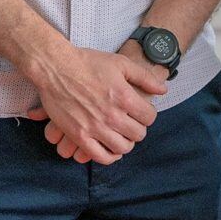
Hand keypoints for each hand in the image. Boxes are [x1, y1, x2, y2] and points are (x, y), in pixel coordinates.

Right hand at [24, 44, 166, 164]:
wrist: (57, 67)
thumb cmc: (89, 63)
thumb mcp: (121, 63)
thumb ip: (145, 77)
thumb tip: (163, 90)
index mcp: (124, 97)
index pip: (149, 117)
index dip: (148, 114)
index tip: (141, 112)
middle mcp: (112, 115)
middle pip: (138, 134)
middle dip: (138, 128)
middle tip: (132, 123)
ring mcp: (95, 127)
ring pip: (122, 148)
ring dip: (125, 142)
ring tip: (122, 135)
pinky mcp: (79, 136)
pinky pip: (100, 156)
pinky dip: (109, 156)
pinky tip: (110, 149)